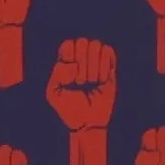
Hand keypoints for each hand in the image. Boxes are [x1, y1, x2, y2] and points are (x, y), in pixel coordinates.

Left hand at [46, 37, 117, 164]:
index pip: (68, 45)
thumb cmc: (69, 108)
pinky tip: (102, 80)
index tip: (69, 79)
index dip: (69, 59)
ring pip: (96, 46)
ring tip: (91, 83)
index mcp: (66, 60)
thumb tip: (75, 65)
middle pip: (83, 42)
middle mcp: (81, 56)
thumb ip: (57, 74)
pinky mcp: (111, 66)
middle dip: (81, 64)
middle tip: (81, 83)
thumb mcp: (53, 93)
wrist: (88, 122)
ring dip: (93, 67)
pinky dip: (105, 67)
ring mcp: (97, 60)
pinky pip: (109, 52)